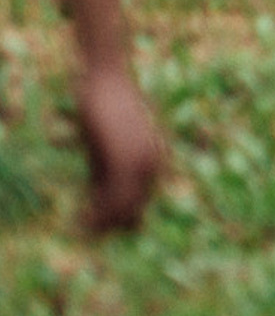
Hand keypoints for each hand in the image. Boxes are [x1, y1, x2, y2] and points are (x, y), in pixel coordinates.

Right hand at [75, 59, 163, 232]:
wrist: (106, 82)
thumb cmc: (105, 113)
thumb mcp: (106, 151)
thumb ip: (106, 177)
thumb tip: (100, 207)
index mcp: (155, 159)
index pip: (140, 202)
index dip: (119, 220)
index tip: (98, 230)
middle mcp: (154, 162)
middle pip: (133, 208)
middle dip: (110, 224)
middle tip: (86, 233)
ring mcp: (142, 161)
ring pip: (123, 207)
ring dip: (101, 222)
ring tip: (81, 228)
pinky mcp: (126, 159)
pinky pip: (113, 197)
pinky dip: (97, 213)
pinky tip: (79, 220)